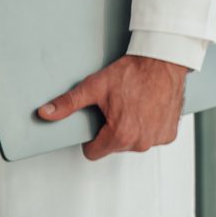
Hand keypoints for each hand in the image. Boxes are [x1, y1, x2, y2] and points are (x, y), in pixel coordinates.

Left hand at [38, 54, 190, 160]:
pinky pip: (151, 137)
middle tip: (113, 108)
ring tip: (129, 106)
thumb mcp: (93, 87)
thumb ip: (67, 103)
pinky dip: (147, 127)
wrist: (162, 63)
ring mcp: (157, 139)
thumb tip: (45, 113)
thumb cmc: (131, 74)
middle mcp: (141, 142)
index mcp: (121, 134)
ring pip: (132, 143)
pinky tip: (144, 109)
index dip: (89, 139)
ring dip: (129, 129)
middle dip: (109, 131)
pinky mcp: (170, 135)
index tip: (93, 124)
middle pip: (113, 147)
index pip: (94, 153)